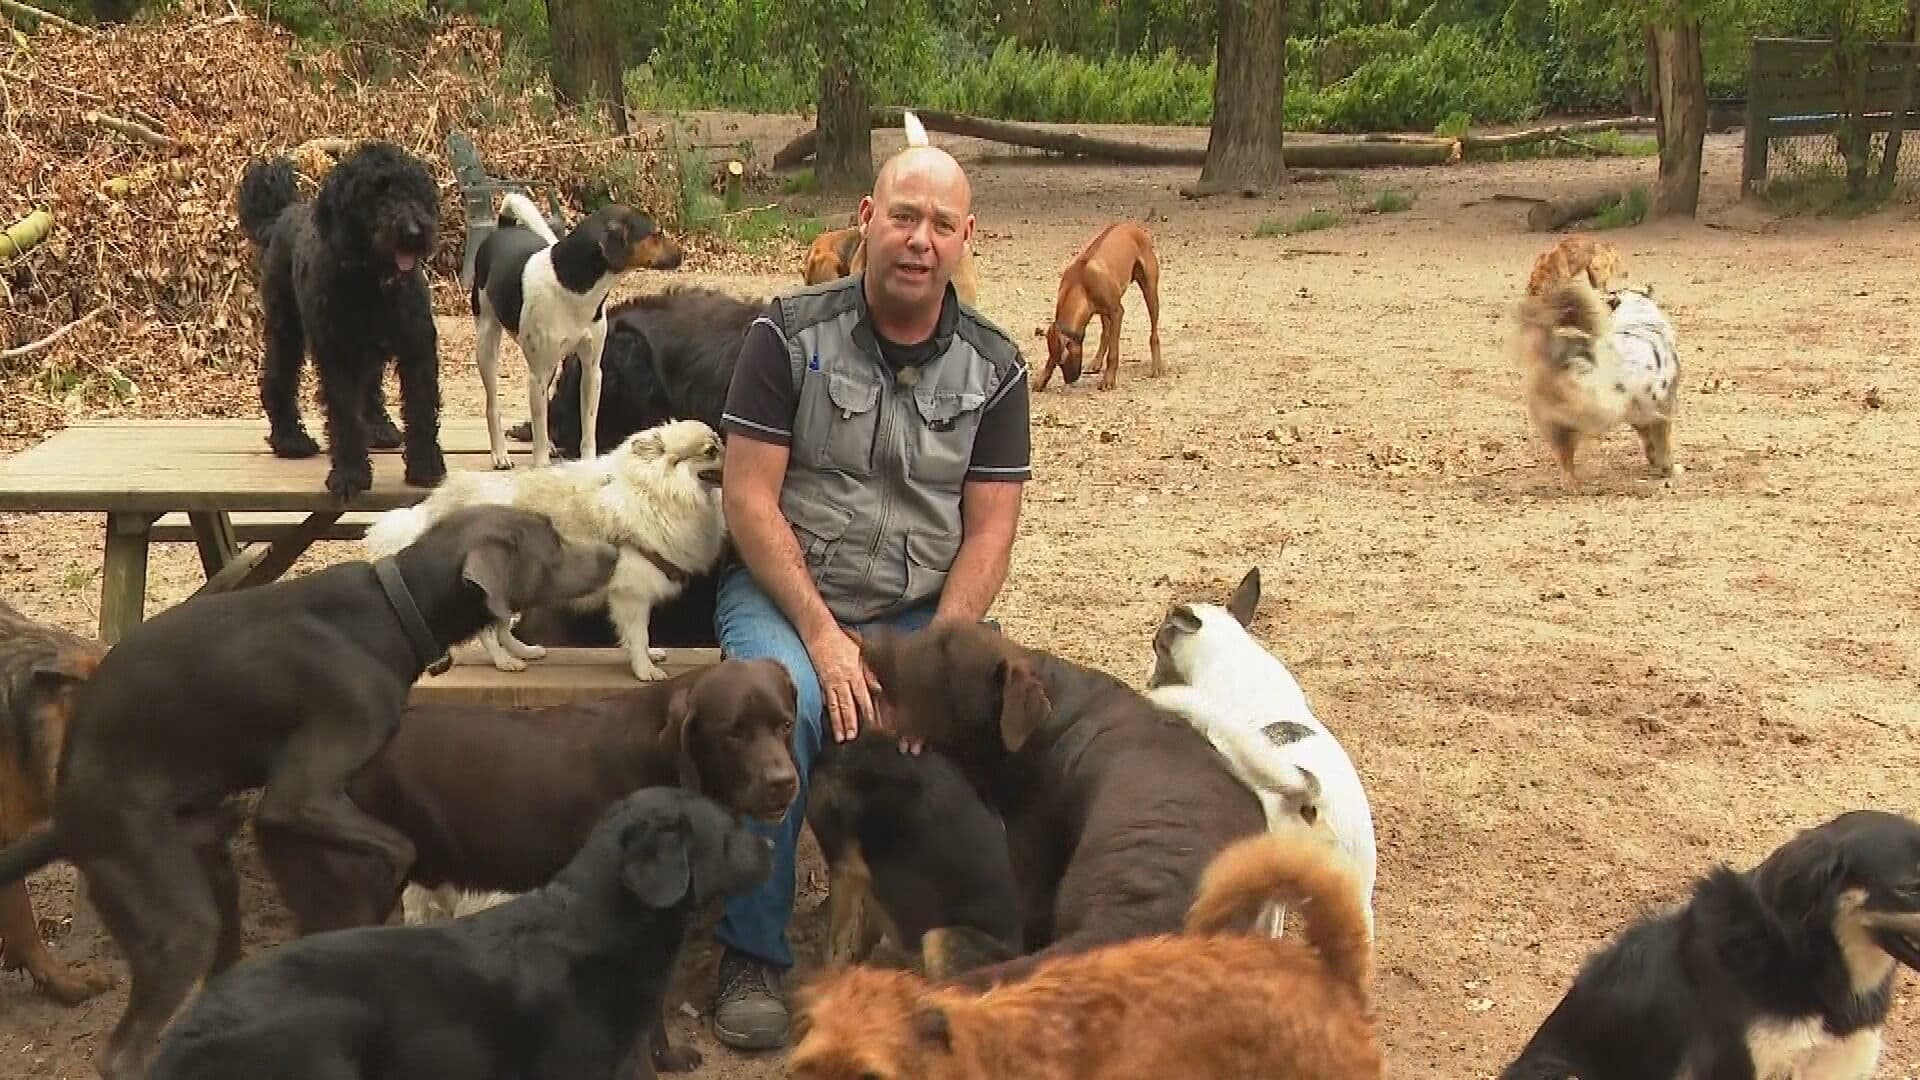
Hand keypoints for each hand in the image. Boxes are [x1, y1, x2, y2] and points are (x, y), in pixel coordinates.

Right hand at [806, 625, 879, 742]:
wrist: (820, 633)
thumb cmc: (843, 642)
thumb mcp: (861, 654)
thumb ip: (870, 672)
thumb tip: (879, 688)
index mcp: (855, 673)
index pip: (863, 696)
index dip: (868, 712)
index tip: (873, 726)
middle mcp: (842, 680)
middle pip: (848, 705)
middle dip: (851, 723)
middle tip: (854, 739)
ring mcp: (830, 682)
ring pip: (835, 706)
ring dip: (838, 723)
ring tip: (841, 738)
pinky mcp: (821, 683)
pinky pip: (825, 700)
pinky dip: (829, 713)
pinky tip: (830, 724)